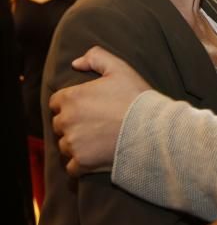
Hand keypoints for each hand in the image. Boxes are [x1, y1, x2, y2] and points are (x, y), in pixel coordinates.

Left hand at [50, 46, 150, 175]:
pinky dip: (80, 164)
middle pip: (59, 124)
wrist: (151, 129)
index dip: (70, 103)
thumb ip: (95, 57)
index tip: (85, 107)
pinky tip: (94, 157)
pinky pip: (71, 167)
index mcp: (72, 97)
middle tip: (92, 123)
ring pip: (64, 145)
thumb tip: (76, 63)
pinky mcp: (81, 162)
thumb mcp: (119, 68)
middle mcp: (67, 121)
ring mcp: (73, 143)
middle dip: (71, 123)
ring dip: (75, 143)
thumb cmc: (136, 98)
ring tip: (96, 140)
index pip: (56, 102)